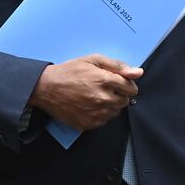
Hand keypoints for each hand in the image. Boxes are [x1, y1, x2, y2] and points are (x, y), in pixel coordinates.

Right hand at [27, 54, 142, 131]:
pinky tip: (89, 105)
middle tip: (103, 88)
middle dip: (118, 94)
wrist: (46, 88)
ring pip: (115, 112)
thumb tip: (138, 72)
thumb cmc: (68, 72)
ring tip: (94, 96)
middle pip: (125, 101)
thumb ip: (117, 65)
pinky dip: (100, 114)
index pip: (131, 88)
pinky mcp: (89, 124)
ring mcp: (96, 114)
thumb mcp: (92, 60)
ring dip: (110, 105)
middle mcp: (103, 99)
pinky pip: (104, 121)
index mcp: (105, 81)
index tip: (119, 83)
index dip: (126, 84)